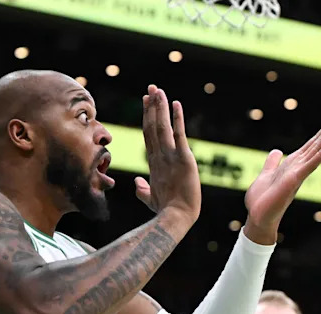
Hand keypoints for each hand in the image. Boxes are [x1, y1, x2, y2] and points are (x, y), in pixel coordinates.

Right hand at [135, 85, 201, 225]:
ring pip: (162, 126)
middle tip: (151, 88)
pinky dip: (177, 118)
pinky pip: (179, 134)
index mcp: (153, 164)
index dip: (147, 117)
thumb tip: (137, 182)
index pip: (149, 135)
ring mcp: (170, 156)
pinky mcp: (183, 158)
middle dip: (152, 106)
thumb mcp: (150, 200)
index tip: (147, 102)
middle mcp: (159, 156)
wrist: (176, 217)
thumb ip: (142, 190)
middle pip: (152, 126)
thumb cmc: (165, 212)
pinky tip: (175, 103)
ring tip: (158, 90)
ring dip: (160, 106)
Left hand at [243, 113, 320, 243]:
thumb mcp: (266, 175)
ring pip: (317, 150)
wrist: (257, 217)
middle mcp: (299, 166)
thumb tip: (277, 151)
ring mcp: (298, 173)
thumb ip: (272, 163)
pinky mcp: (294, 180)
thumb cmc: (262, 200)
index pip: (312, 143)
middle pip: (318, 143)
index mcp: (294, 163)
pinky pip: (310, 165)